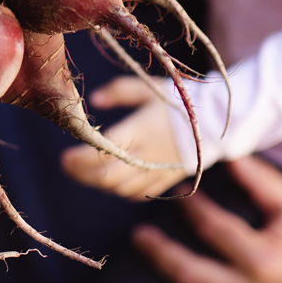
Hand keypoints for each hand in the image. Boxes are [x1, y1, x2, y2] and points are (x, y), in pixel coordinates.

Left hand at [60, 76, 190, 199]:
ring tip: (84, 173)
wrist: (216, 122)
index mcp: (143, 129)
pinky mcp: (166, 179)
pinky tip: (111, 181)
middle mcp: (149, 154)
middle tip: (68, 167)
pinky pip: (138, 193)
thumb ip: (119, 91)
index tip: (65, 158)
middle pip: (109, 175)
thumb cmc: (178, 101)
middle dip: (84, 174)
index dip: (82, 158)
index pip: (106, 150)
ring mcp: (158, 170)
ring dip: (99, 183)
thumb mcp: (148, 88)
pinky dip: (120, 190)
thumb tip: (94, 100)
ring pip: (121, 187)